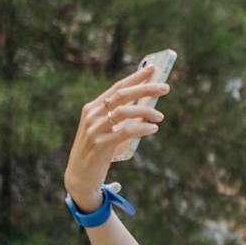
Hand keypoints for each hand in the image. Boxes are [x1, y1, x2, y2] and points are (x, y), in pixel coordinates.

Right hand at [65, 60, 170, 206]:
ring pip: (123, 112)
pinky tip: (153, 128)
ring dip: (145, 111)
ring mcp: (95, 129)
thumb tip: (149, 103)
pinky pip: (125, 131)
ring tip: (160, 116)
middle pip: (122, 95)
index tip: (153, 68)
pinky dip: (142, 128)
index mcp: (93, 108)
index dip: (135, 77)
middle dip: (145, 89)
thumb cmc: (99, 150)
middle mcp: (92, 115)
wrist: (80, 175)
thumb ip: (123, 117)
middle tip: (165, 87)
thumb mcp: (108, 130)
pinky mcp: (100, 144)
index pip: (117, 87)